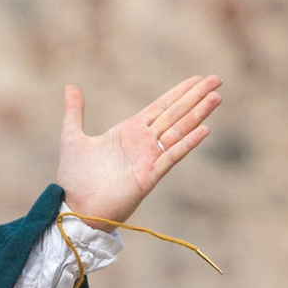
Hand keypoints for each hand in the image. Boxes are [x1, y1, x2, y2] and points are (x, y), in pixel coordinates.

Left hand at [55, 75, 221, 225]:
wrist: (74, 208)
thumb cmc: (74, 179)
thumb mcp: (72, 138)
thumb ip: (74, 113)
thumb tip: (70, 87)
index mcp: (128, 132)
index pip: (161, 107)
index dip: (180, 92)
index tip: (198, 78)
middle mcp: (142, 143)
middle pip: (175, 114)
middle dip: (195, 96)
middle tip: (217, 79)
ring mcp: (148, 159)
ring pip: (178, 131)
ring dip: (198, 114)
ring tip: (217, 97)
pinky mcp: (148, 177)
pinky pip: (171, 156)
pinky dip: (187, 143)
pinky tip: (204, 129)